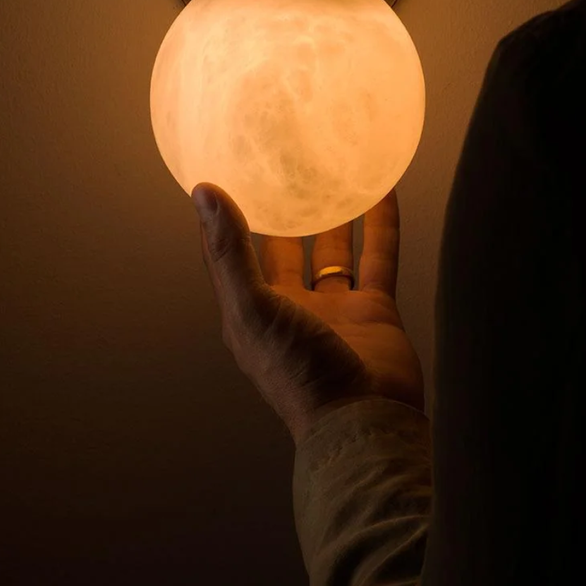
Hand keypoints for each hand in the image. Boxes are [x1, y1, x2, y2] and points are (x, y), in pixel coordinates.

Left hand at [192, 182, 425, 447]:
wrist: (364, 420)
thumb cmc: (298, 373)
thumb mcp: (252, 307)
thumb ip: (229, 250)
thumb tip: (203, 191)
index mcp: (250, 312)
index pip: (229, 255)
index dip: (221, 217)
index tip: (220, 173)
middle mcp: (290, 309)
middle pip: (282, 250)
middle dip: (281, 213)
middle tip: (283, 165)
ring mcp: (334, 310)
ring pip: (331, 251)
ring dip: (332, 215)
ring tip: (332, 171)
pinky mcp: (374, 310)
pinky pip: (378, 256)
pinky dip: (381, 224)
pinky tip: (382, 190)